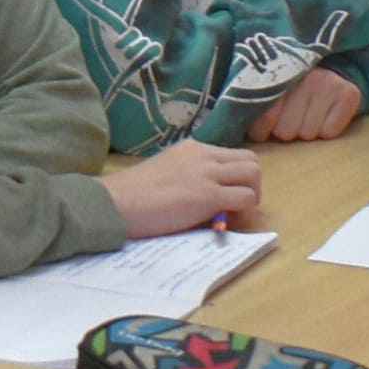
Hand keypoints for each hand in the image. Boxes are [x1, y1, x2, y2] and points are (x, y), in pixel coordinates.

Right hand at [105, 139, 264, 236]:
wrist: (115, 203)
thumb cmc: (132, 195)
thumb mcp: (167, 172)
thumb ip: (189, 175)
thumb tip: (210, 196)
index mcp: (192, 148)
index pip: (232, 155)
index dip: (235, 178)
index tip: (223, 197)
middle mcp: (203, 154)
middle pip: (250, 160)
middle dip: (250, 184)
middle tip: (234, 206)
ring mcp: (206, 173)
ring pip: (254, 174)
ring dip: (251, 195)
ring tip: (232, 213)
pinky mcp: (208, 195)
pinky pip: (246, 198)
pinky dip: (243, 211)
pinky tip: (224, 221)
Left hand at [254, 69, 364, 142]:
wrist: (331, 72)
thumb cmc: (291, 89)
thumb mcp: (269, 91)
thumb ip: (253, 106)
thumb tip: (235, 130)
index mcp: (276, 74)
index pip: (262, 120)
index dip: (263, 130)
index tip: (267, 126)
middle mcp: (303, 76)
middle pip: (285, 131)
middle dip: (286, 131)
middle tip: (292, 118)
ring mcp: (327, 83)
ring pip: (307, 134)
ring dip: (306, 131)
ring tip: (308, 115)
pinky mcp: (348, 94)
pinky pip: (329, 132)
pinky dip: (327, 130)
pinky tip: (326, 115)